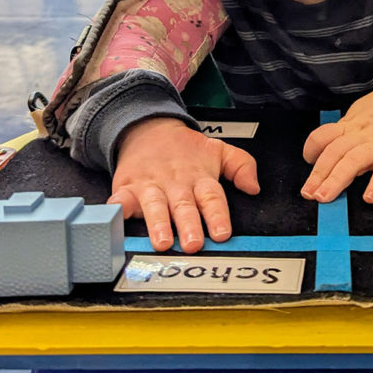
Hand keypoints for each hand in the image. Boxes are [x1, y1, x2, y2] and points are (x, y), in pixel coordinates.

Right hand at [109, 117, 258, 252]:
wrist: (147, 128)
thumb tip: (254, 187)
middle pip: (184, 205)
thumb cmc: (184, 149)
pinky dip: (118, 208)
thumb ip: (241, 166)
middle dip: (189, 225)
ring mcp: (150, 185)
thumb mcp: (218, 150)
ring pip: (156, 205)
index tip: (222, 233)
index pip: (212, 197)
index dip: (217, 215)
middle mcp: (176, 183)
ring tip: (163, 241)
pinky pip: (121, 199)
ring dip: (158, 223)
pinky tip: (118, 218)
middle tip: (194, 243)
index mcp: (199, 177)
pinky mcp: (127, 187)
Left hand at [300, 71, 372, 203]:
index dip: (312, 148)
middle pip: (334, 152)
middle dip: (318, 174)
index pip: (324, 135)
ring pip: (353, 161)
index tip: (307, 162)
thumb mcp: (365, 112)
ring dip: (336, 180)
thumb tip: (336, 156)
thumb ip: (350, 133)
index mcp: (352, 124)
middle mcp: (362, 134)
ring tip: (324, 197)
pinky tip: (369, 196)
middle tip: (308, 193)